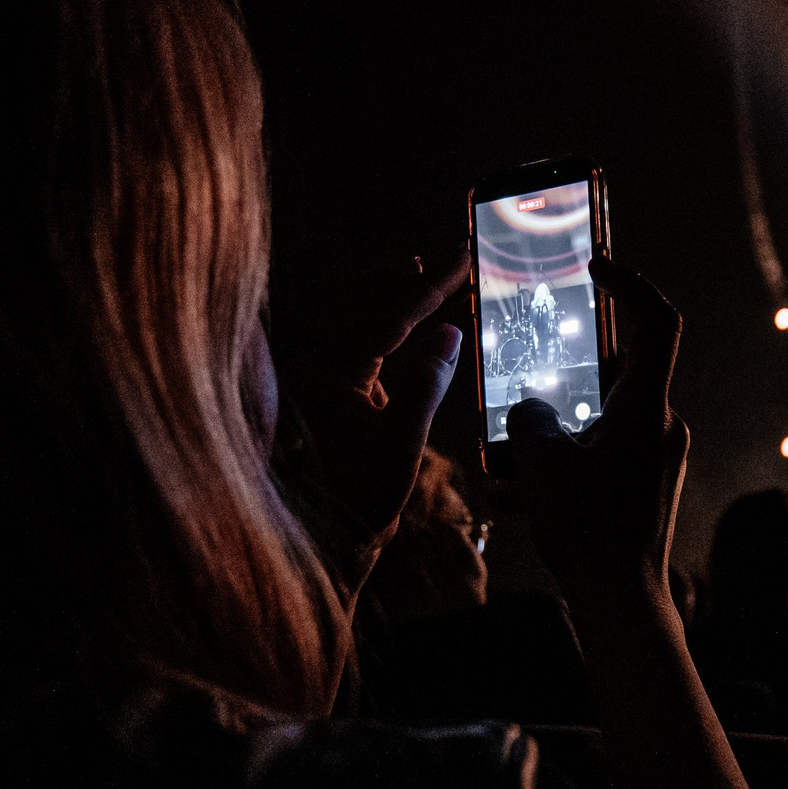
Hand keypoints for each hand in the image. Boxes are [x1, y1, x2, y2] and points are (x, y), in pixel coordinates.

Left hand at [279, 233, 470, 545]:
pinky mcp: (339, 382)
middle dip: (410, 273)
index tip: (463, 259)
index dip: (430, 284)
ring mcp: (328, 371)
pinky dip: (391, 309)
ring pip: (358, 306)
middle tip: (454, 258)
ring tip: (434, 272)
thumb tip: (450, 334)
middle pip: (364, 296)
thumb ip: (425, 389)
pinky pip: (363, 328)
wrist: (336, 530)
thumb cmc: (366, 496)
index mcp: (336, 375)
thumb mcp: (402, 448)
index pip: (388, 314)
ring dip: (396, 286)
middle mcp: (324, 364)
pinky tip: (418, 313)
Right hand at [495, 259, 689, 608]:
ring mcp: (654, 461)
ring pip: (597, 422)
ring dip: (551, 432)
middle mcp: (660, 427)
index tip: (596, 265)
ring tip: (502, 457)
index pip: (656, 322)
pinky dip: (560, 467)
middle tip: (519, 376)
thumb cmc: (590, 531)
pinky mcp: (642, 490)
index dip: (630, 283)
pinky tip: (514, 495)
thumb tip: (527, 409)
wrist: (622, 605)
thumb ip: (527, 419)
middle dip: (561, 377)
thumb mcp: (541, 464)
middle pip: (612, 376)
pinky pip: (598, 459)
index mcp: (646, 408)